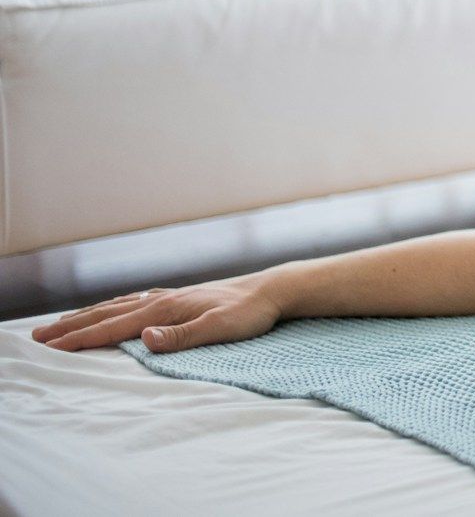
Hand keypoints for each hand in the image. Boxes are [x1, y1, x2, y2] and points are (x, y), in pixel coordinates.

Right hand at [31, 276, 283, 353]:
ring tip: (63, 322)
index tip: (49, 347)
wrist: (273, 290)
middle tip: (37, 336)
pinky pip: (137, 301)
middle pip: (107, 314)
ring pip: (119, 306)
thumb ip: (181, 336)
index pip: (113, 328)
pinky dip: (116, 306)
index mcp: (165, 309)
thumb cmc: (249, 313)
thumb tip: (143, 338)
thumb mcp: (218, 329)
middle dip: (71, 326)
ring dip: (88, 315)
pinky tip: (116, 307)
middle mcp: (162, 299)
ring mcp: (170, 296)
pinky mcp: (181, 298)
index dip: (80, 339)